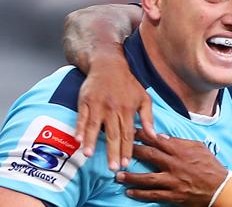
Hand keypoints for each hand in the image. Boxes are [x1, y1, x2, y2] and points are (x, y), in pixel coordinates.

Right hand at [75, 48, 155, 169]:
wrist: (109, 64)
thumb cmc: (128, 83)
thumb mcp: (143, 98)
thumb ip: (148, 118)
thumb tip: (153, 135)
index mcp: (127, 110)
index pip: (127, 134)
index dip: (126, 150)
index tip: (125, 164)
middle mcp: (113, 109)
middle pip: (113, 134)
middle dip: (112, 152)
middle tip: (111, 168)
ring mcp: (98, 105)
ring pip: (95, 126)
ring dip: (91, 141)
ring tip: (89, 155)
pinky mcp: (86, 101)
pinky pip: (82, 117)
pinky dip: (79, 128)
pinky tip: (77, 139)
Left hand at [116, 129, 226, 206]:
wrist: (220, 188)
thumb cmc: (210, 166)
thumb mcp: (198, 147)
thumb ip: (180, 142)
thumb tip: (162, 137)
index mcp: (180, 150)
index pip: (157, 140)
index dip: (142, 135)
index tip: (131, 131)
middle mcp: (174, 164)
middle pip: (149, 155)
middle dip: (132, 151)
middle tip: (119, 149)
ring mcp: (173, 181)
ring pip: (147, 178)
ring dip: (131, 176)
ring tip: (118, 175)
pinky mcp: (173, 195)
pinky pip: (153, 195)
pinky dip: (140, 194)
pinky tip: (129, 192)